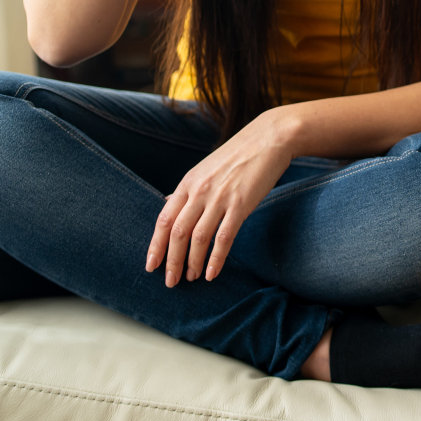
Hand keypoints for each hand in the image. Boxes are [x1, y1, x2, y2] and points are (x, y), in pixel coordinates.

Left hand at [145, 112, 292, 286]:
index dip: (156, 246)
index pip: (164, 220)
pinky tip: (212, 274)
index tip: (151, 266)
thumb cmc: (238, 155)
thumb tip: (167, 204)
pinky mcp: (241, 205)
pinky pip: (224, 238)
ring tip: (191, 278)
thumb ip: (186, 189)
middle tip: (170, 282)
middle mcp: (200, 191)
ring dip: (192, 263)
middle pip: (177, 233)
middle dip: (171, 261)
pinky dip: (216, 259)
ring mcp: (220, 198)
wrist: (269, 139)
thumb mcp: (205, 169)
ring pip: (198, 238)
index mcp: (188, 183)